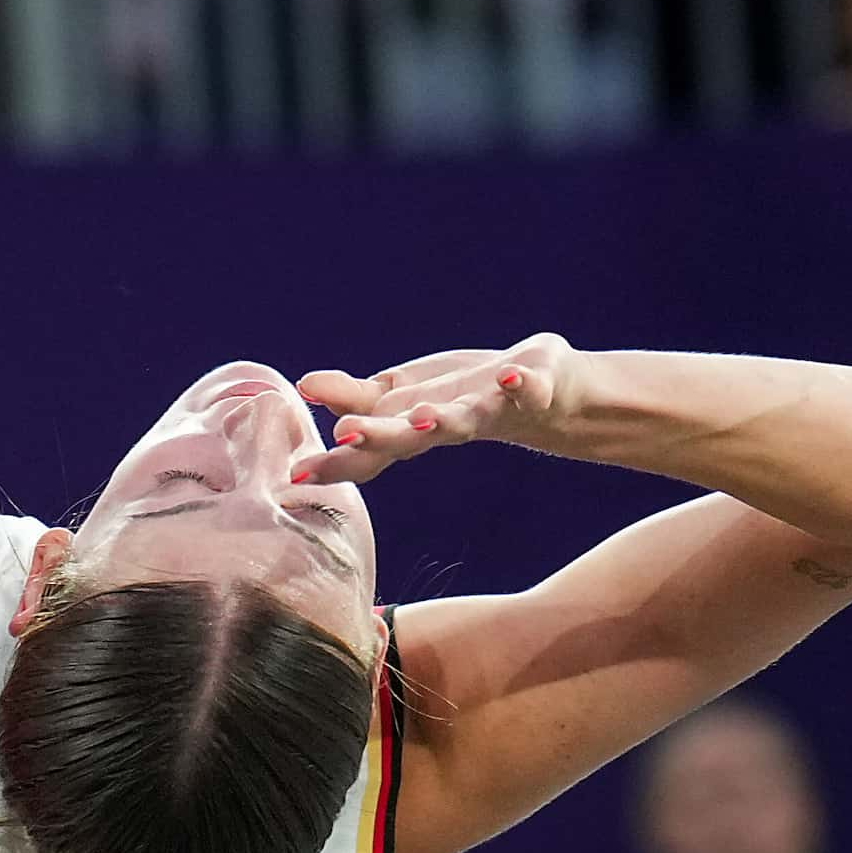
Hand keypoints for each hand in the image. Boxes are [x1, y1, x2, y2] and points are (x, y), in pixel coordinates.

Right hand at [291, 334, 587, 485]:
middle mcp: (449, 424)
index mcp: (412, 425)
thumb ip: (358, 396)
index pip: (369, 446)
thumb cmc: (469, 397)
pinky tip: (512, 376)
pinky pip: (530, 387)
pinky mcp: (535, 387)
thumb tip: (304, 385)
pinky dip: (522, 384)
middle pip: (410, 436)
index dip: (335, 461)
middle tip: (345, 439)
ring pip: (463, 420)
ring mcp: (493, 408)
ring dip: (442, 420)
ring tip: (423, 418)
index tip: (297, 476)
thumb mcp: (405, 393)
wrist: (554, 397)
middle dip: (379, 437)